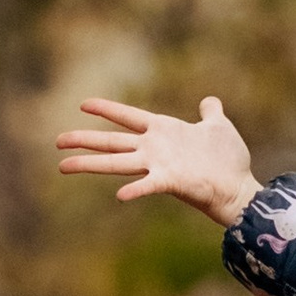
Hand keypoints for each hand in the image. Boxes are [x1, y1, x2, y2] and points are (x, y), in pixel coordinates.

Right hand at [56, 93, 260, 226]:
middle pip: (112, 141)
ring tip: (63, 166)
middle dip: (84, 140)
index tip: (83, 104)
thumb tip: (210, 100)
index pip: (128, 116)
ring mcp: (159, 165)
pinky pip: (147, 185)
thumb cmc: (229, 160)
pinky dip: (134, 189)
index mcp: (163, 131)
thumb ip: (211, 114)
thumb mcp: (219, 127)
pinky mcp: (169, 182)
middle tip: (57, 141)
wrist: (239, 187)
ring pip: (117, 162)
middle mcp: (154, 148)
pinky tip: (119, 195)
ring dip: (90, 163)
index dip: (107, 109)